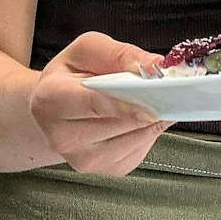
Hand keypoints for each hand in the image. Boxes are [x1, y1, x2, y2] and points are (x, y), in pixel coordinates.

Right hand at [28, 31, 169, 175]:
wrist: (54, 111)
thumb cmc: (69, 77)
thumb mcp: (86, 50)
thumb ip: (119, 54)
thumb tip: (154, 66)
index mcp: (50, 100)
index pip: (95, 103)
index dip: (128, 102)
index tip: (156, 97)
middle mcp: (62, 137)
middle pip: (121, 123)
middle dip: (150, 104)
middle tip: (170, 89)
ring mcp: (85, 159)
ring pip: (137, 138)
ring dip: (152, 117)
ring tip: (152, 98)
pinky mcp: (107, 169)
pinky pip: (141, 148)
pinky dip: (148, 130)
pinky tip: (139, 116)